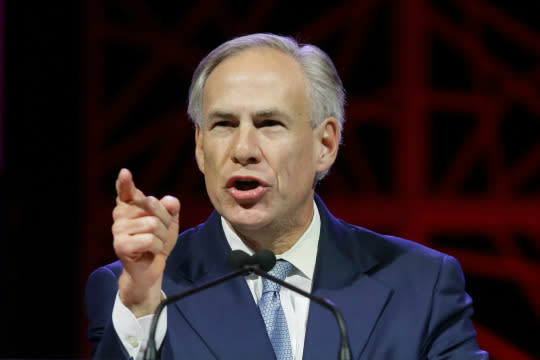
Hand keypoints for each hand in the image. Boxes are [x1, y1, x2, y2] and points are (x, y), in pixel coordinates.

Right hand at [112, 168, 179, 316]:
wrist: (152, 268)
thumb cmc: (158, 241)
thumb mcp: (170, 222)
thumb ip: (171, 208)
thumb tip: (170, 201)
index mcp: (130, 206)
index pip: (126, 191)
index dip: (125, 183)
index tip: (125, 173)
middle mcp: (120, 214)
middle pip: (151, 204)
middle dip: (164, 220)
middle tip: (160, 233)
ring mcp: (117, 230)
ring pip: (152, 224)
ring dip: (161, 236)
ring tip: (154, 244)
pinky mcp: (120, 245)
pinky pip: (149, 239)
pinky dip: (157, 247)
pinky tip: (150, 252)